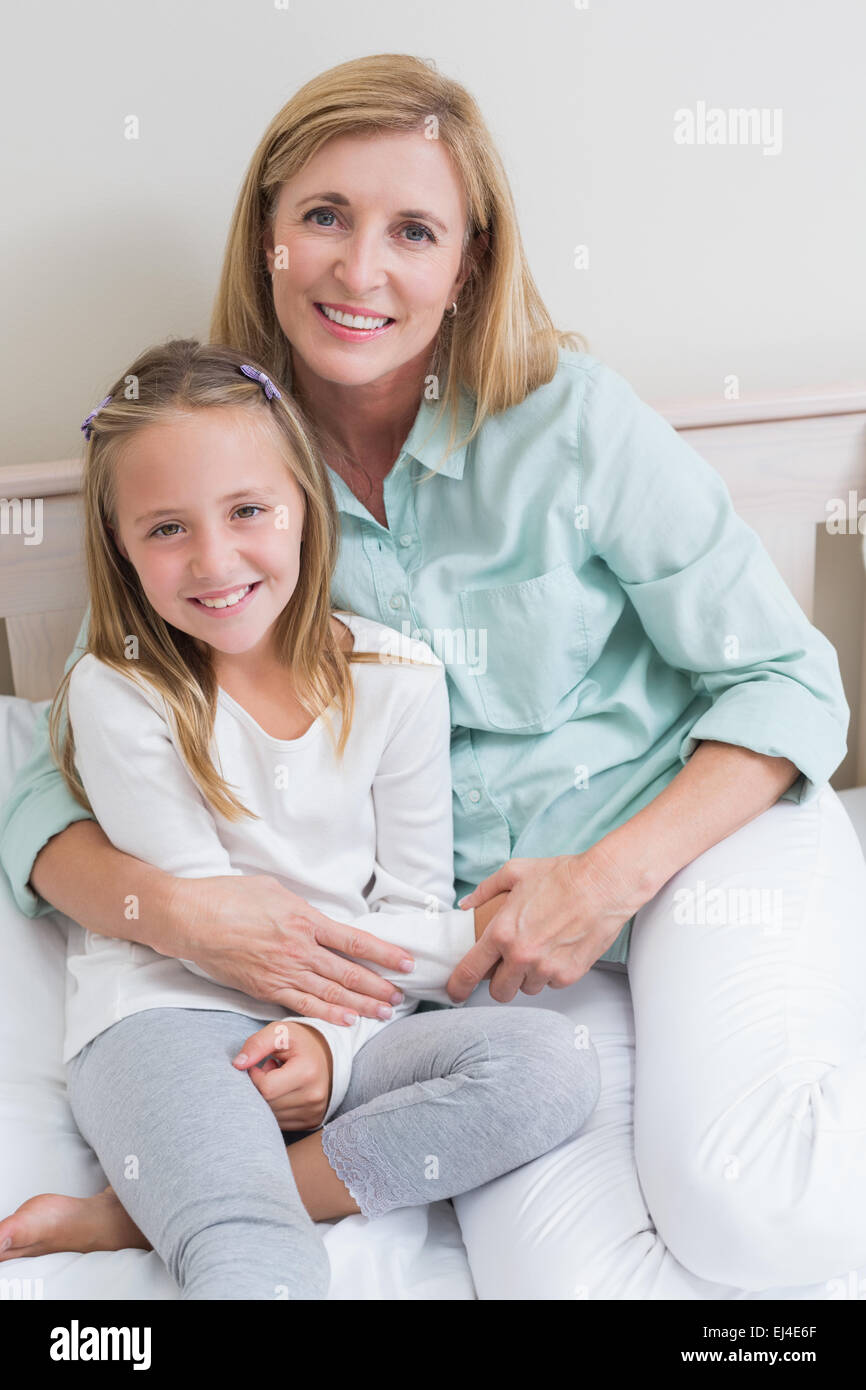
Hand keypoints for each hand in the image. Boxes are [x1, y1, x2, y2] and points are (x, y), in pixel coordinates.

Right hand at [166, 874, 415, 1026]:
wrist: (191, 918)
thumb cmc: (229, 896)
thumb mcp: (274, 890)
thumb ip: (301, 909)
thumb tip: (319, 921)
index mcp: (304, 919)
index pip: (354, 941)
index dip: (384, 954)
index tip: (406, 963)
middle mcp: (298, 948)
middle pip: (348, 972)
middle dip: (378, 986)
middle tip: (401, 996)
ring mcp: (282, 971)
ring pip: (330, 993)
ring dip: (361, 1004)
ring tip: (384, 1013)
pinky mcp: (264, 988)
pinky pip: (302, 1005)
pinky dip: (327, 1014)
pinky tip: (347, 1021)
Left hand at [232, 1020, 333, 1130]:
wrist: (327, 1054)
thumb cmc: (300, 1042)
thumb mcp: (280, 1033)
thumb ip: (257, 1044)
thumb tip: (238, 1065)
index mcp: (307, 1072)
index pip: (266, 1088)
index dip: (255, 1076)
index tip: (261, 1065)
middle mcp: (314, 1096)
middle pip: (268, 1104)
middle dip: (260, 1089)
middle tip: (269, 1072)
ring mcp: (314, 1112)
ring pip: (272, 1116)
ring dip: (267, 1100)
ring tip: (278, 1081)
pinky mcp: (312, 1121)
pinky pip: (281, 1123)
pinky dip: (276, 1109)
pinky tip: (283, 1093)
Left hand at [447, 842, 653, 1002]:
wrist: (603, 884)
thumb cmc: (562, 876)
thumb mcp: (515, 872)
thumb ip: (485, 890)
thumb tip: (467, 904)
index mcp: (503, 932)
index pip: (471, 970)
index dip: (458, 986)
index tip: (455, 992)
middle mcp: (522, 955)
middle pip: (499, 992)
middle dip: (499, 984)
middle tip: (506, 969)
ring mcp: (546, 968)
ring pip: (527, 989)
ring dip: (528, 977)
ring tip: (539, 951)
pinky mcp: (569, 975)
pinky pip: (551, 984)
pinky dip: (551, 973)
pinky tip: (558, 950)